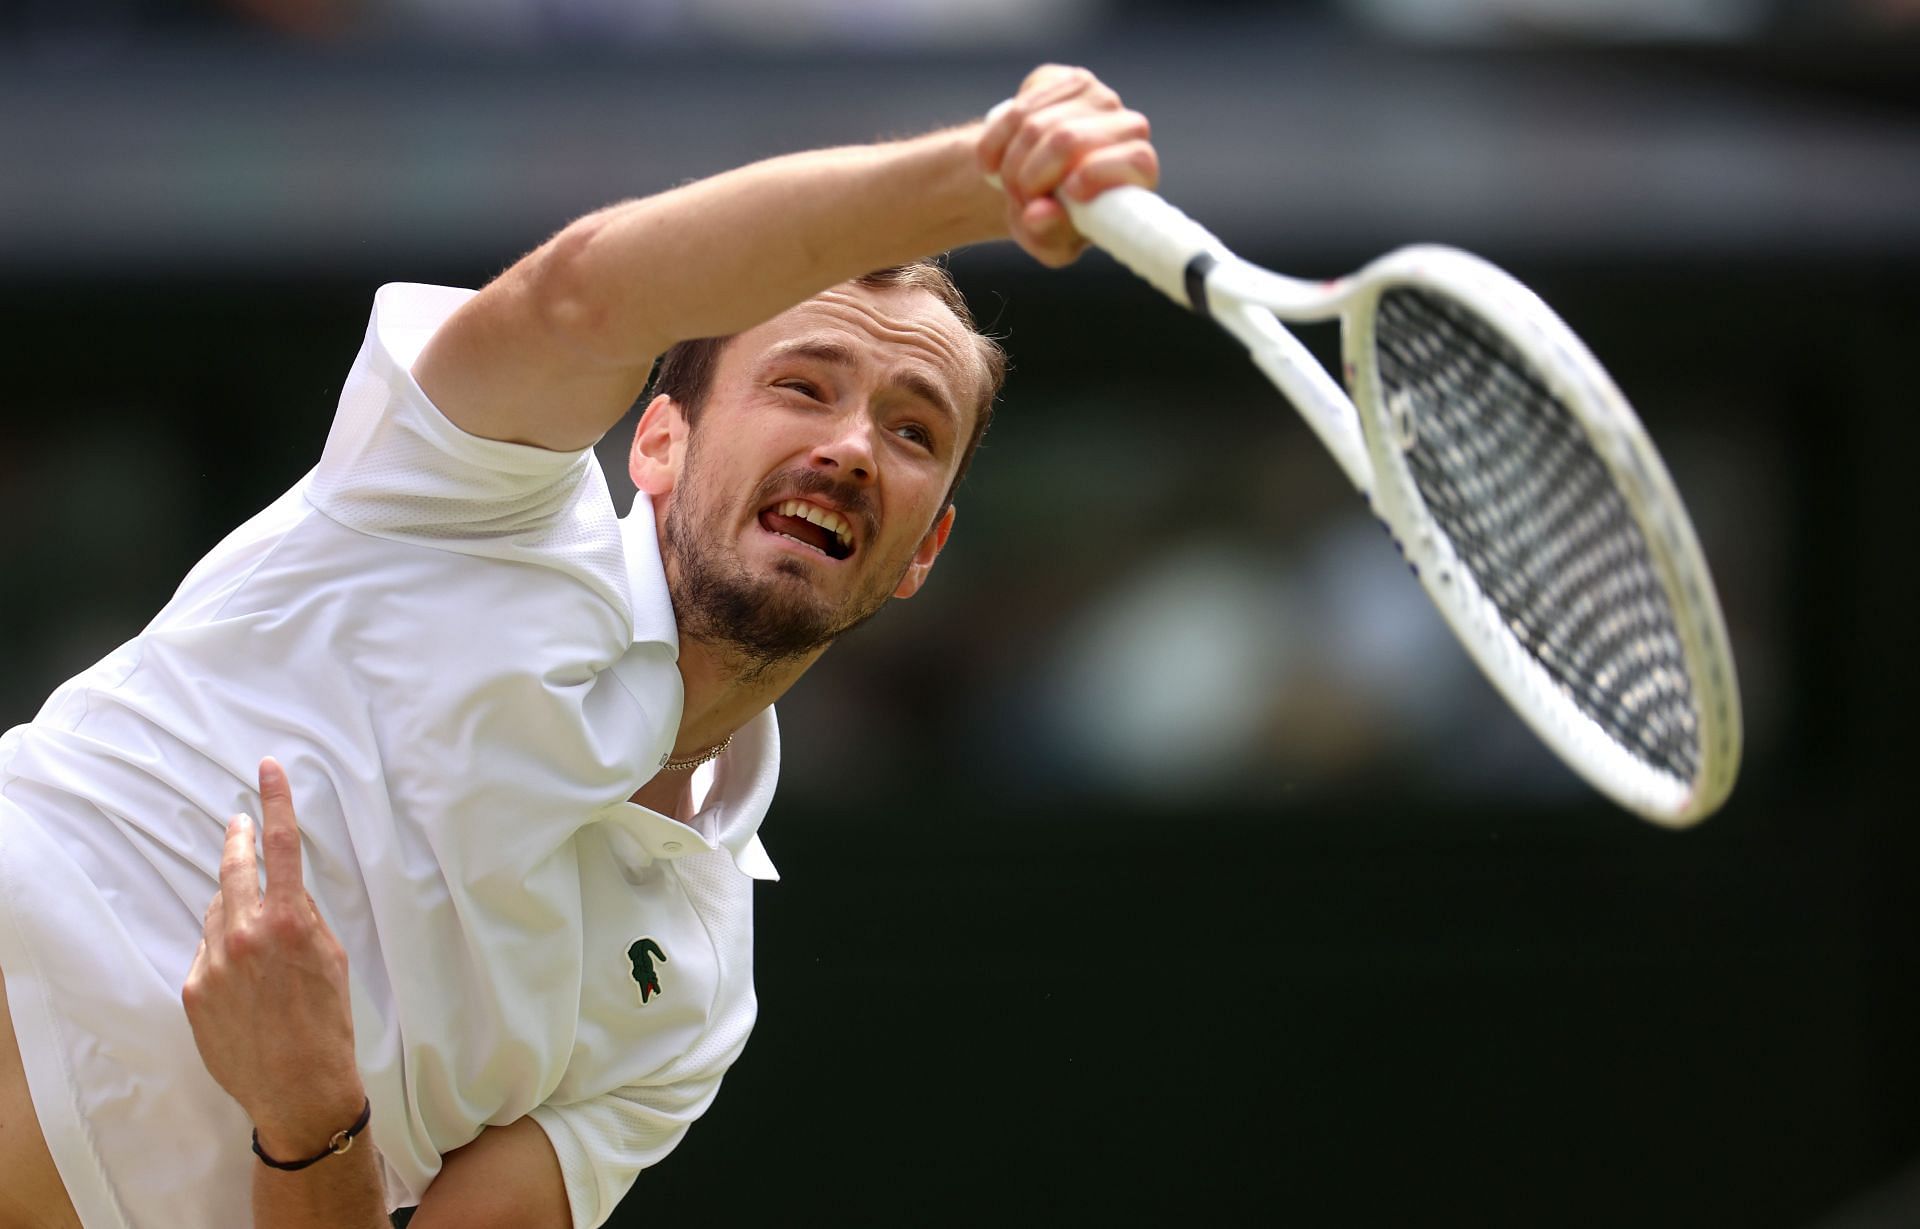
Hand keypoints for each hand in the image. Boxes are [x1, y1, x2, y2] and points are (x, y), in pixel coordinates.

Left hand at [182, 757, 364, 1160]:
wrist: (298, 1087)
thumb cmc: (327, 1023)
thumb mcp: (332, 959)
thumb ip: (304, 918)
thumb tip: (283, 892)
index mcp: (289, 923)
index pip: (282, 847)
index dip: (276, 803)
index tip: (267, 769)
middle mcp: (245, 936)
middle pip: (234, 869)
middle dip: (238, 840)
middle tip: (238, 822)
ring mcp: (212, 963)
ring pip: (216, 913)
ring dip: (232, 909)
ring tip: (257, 938)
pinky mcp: (192, 990)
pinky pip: (205, 952)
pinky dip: (221, 953)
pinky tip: (244, 983)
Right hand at [977, 64, 1158, 267]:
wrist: (1030, 183)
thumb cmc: (1053, 220)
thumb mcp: (1050, 243)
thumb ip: (1047, 235)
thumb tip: (1038, 213)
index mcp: (1138, 171)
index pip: (1135, 160)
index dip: (1099, 173)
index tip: (1069, 192)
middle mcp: (1125, 126)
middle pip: (1068, 139)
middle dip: (1029, 175)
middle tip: (1018, 198)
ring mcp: (1095, 96)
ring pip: (1035, 124)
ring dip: (1009, 162)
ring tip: (1008, 185)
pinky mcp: (1063, 80)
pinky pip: (1018, 107)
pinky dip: (995, 140)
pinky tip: (994, 161)